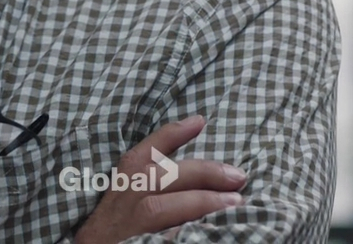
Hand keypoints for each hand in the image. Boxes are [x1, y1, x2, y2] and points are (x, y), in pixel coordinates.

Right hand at [73, 115, 245, 243]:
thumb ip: (154, 190)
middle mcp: (118, 204)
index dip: (169, 136)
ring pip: (157, 208)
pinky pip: (160, 237)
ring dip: (198, 201)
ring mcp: (124, 228)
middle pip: (155, 177)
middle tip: (237, 175)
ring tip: (234, 202)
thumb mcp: (125, 207)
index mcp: (119, 188)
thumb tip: (202, 181)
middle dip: (200, 172)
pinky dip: (182, 232)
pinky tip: (207, 231)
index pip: (141, 156)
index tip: (199, 121)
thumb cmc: (115, 235)